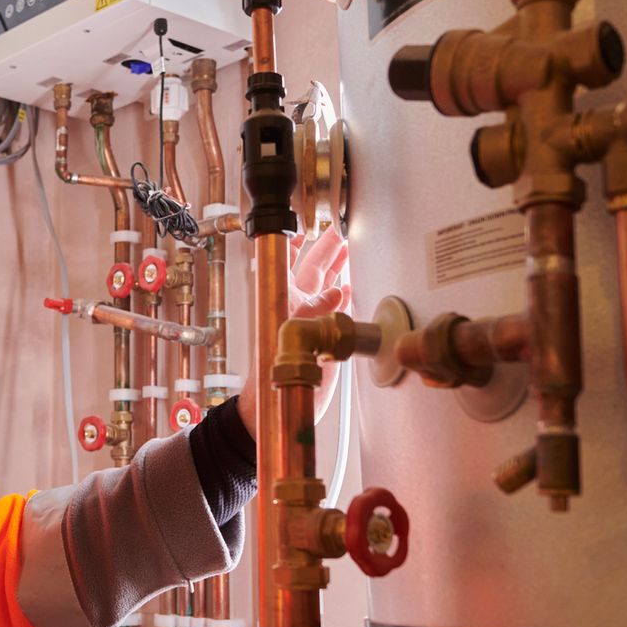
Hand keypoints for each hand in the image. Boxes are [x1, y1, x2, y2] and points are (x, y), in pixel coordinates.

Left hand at [238, 228, 350, 440]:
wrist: (281, 401)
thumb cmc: (276, 371)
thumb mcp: (296, 334)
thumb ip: (316, 312)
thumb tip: (338, 293)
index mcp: (283, 299)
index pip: (285, 262)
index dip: (292, 242)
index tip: (301, 225)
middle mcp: (297, 306)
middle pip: (312, 269)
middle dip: (324, 248)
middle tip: (337, 230)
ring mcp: (312, 320)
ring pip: (326, 285)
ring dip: (337, 268)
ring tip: (347, 249)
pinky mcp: (326, 336)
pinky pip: (337, 309)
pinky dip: (344, 296)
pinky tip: (350, 288)